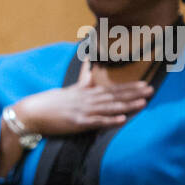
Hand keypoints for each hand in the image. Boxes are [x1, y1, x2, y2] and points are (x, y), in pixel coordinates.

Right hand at [14, 57, 152, 135]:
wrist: (32, 112)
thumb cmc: (49, 102)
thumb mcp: (68, 89)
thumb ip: (83, 79)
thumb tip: (88, 61)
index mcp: (86, 92)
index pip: (112, 89)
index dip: (129, 87)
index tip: (145, 84)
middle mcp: (87, 100)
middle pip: (115, 96)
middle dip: (134, 93)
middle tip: (152, 90)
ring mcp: (83, 111)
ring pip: (109, 107)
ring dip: (127, 105)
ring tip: (143, 102)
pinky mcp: (77, 123)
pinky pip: (96, 122)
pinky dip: (109, 121)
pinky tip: (122, 120)